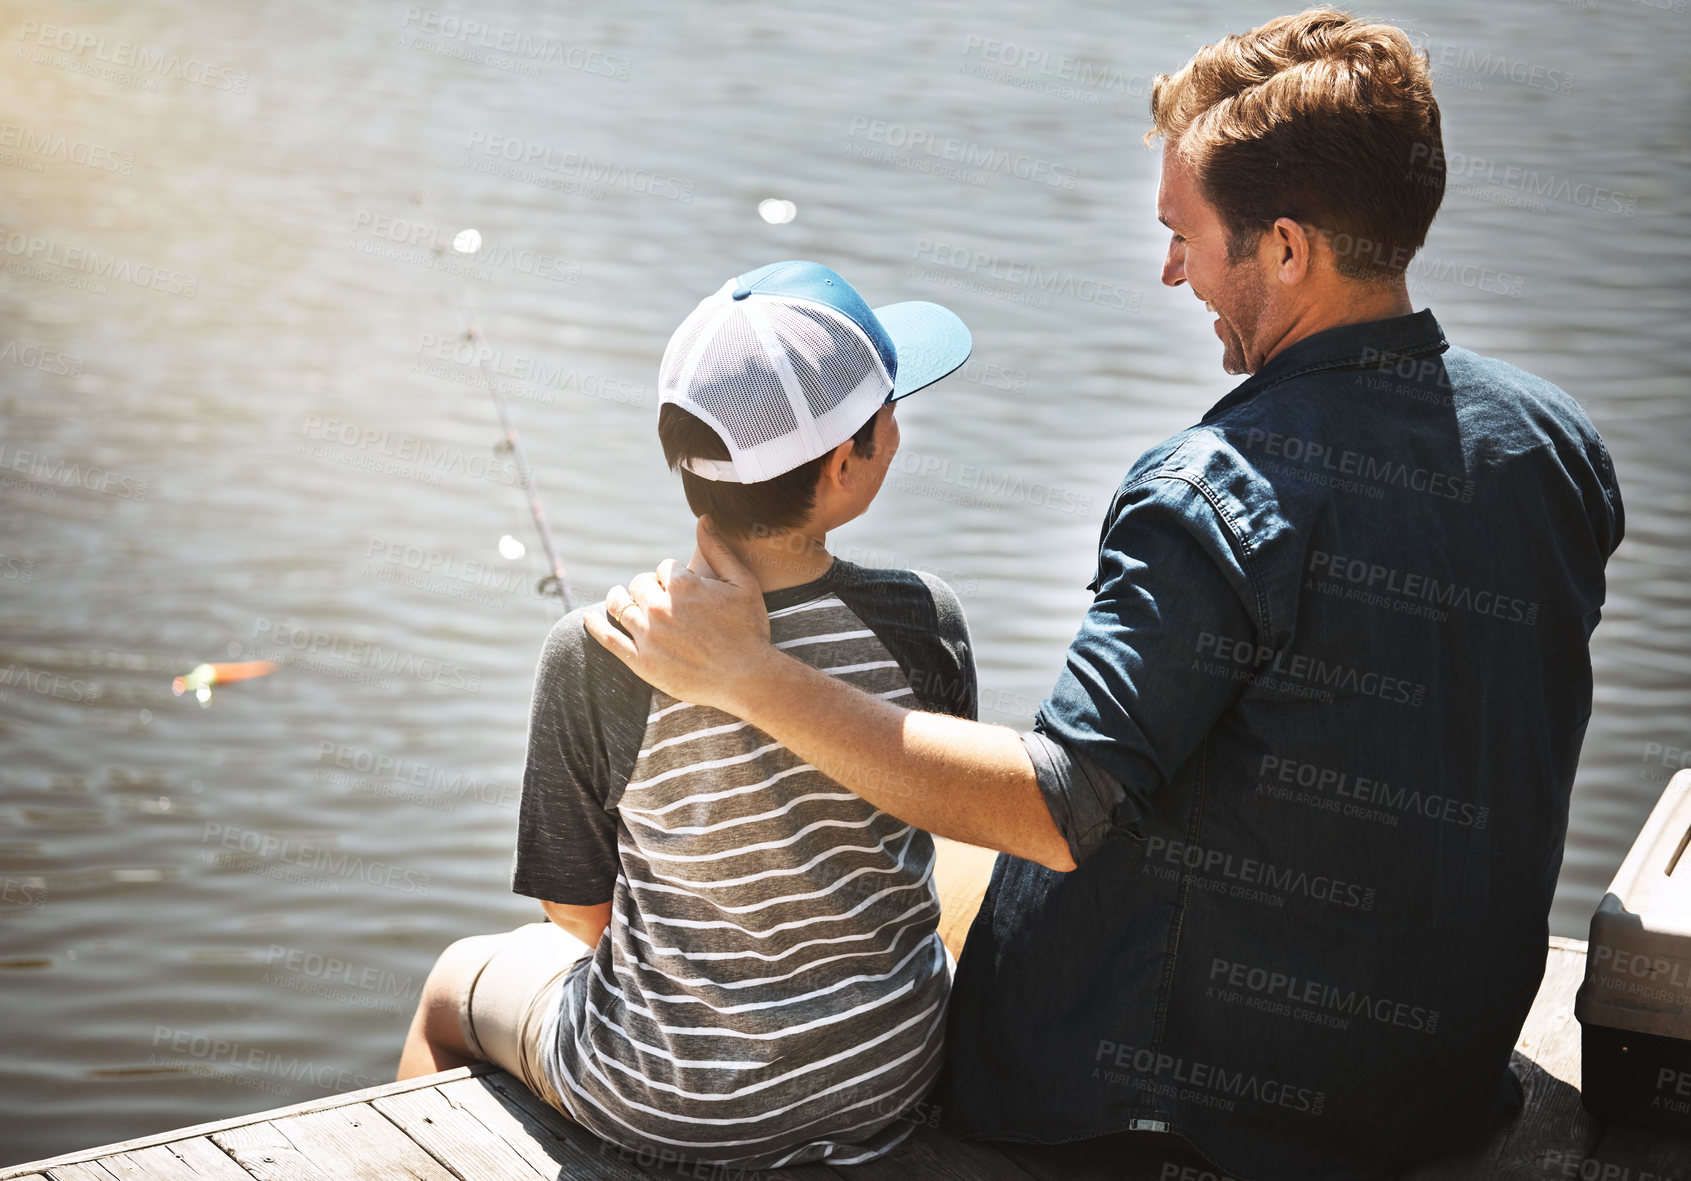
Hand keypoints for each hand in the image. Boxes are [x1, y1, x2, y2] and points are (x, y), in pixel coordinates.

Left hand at [585, 517, 775, 711]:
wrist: (747, 678)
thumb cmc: (749, 629)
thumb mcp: (742, 583)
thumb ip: (718, 550)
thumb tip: (703, 519)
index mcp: (683, 585)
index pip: (664, 567)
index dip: (673, 575)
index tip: (682, 588)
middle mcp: (660, 607)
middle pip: (639, 584)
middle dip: (648, 586)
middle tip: (658, 597)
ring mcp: (648, 635)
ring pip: (620, 606)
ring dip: (620, 598)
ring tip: (621, 598)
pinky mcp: (641, 661)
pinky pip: (609, 639)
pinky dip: (595, 625)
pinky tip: (588, 616)